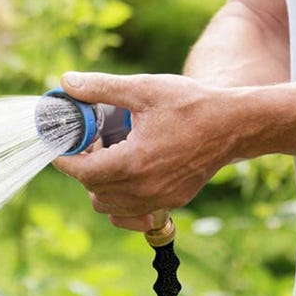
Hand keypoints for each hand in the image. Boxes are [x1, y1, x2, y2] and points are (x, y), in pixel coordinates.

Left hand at [51, 72, 239, 231]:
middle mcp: (144, 189)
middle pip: (93, 189)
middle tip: (91, 141)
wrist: (233, 125)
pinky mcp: (171, 203)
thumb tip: (66, 82)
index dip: (65, 159)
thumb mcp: (143, 89)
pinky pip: (130, 213)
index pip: (82, 172)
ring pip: (109, 205)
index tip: (61, 144)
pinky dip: (120, 200)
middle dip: (84, 166)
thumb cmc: (191, 104)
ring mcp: (159, 200)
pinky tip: (126, 174)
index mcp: (134, 162)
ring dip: (100, 183)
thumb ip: (101, 87)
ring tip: (111, 154)